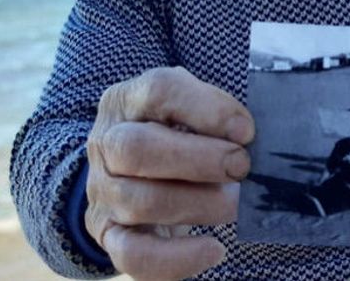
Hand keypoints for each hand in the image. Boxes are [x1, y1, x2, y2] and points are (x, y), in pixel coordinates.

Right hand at [84, 66, 254, 280]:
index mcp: (127, 100)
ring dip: (197, 205)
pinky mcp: (109, 235)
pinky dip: (177, 258)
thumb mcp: (191, 106)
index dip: (207, 109)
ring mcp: (103, 192)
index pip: (159, 91)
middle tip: (242, 167)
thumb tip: (246, 135)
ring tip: (235, 204)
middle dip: (198, 160)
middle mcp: (105, 143)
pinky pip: (133, 255)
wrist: (134, 169)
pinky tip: (214, 250)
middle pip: (136, 148)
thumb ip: (215, 112)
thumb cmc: (177, 131)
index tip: (246, 131)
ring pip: (139, 202)